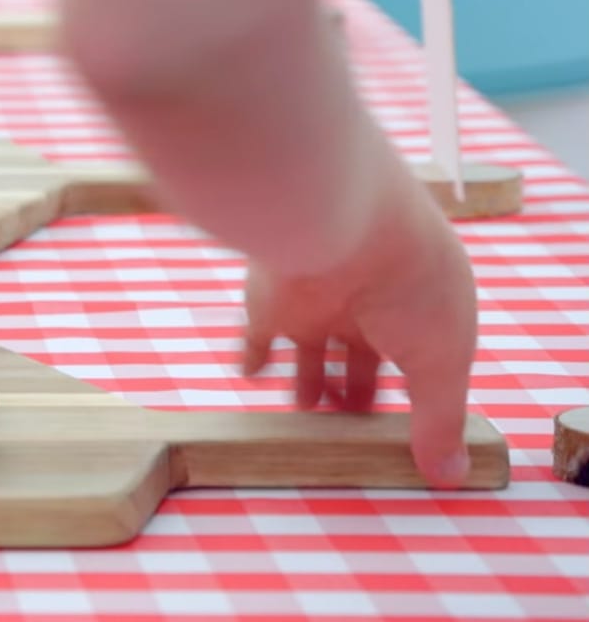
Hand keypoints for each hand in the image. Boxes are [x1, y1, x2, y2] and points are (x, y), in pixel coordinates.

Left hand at [239, 190, 478, 487]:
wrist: (337, 225)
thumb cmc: (410, 286)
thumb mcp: (441, 363)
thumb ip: (439, 420)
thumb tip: (451, 475)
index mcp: (420, 307)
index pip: (419, 357)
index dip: (416, 392)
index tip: (409, 431)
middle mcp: (367, 303)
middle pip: (361, 355)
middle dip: (357, 390)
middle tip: (351, 427)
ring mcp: (316, 303)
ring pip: (312, 349)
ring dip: (310, 380)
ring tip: (307, 411)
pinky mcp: (270, 305)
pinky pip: (256, 335)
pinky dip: (253, 355)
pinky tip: (249, 374)